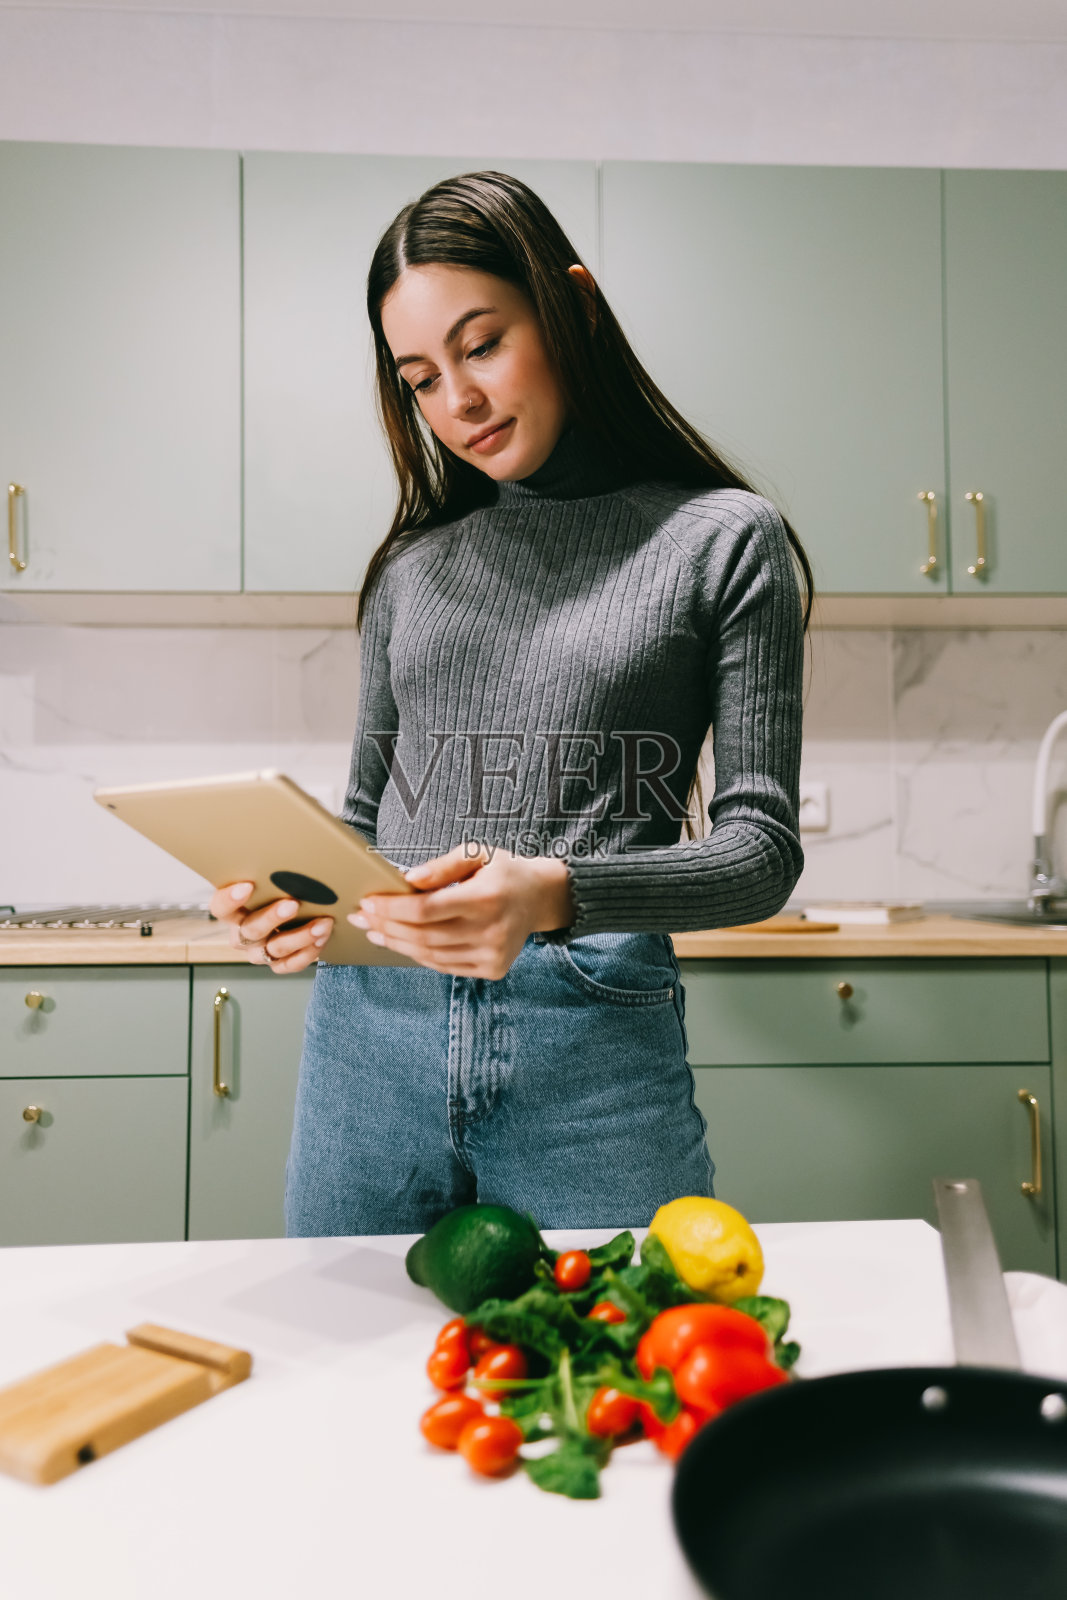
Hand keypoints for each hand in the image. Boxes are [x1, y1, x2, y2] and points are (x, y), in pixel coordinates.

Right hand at [208, 881, 333, 973]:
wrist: (298, 912)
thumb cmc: (279, 890)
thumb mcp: (271, 880)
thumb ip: (271, 871)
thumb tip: (287, 845)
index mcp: (233, 911)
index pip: (220, 907)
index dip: (230, 899)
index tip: (247, 885)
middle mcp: (242, 934)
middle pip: (251, 930)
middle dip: (272, 917)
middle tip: (292, 904)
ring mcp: (259, 952)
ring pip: (274, 949)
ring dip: (300, 936)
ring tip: (321, 924)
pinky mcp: (277, 964)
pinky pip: (289, 964)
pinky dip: (307, 953)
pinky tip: (321, 938)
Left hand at [347, 844, 574, 978]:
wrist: (540, 897)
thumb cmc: (502, 871)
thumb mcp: (476, 853)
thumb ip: (442, 866)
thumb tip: (408, 880)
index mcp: (487, 898)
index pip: (426, 909)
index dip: (391, 908)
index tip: (367, 902)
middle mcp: (492, 930)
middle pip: (423, 935)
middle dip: (386, 926)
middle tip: (361, 916)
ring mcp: (493, 954)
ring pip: (430, 955)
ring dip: (397, 943)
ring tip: (374, 930)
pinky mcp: (492, 969)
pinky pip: (444, 966)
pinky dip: (418, 955)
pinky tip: (401, 942)